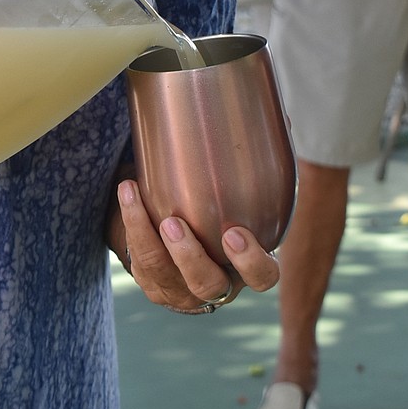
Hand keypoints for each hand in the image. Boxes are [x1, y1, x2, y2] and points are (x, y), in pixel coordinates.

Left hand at [116, 178, 279, 311]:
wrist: (181, 242)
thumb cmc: (221, 211)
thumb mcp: (241, 195)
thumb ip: (260, 162)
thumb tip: (280, 120)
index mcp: (246, 266)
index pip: (262, 276)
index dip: (250, 262)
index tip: (233, 234)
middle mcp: (216, 284)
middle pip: (207, 285)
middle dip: (189, 257)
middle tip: (174, 223)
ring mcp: (181, 288)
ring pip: (163, 273)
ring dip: (146, 236)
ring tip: (135, 196)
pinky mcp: (152, 283)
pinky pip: (138, 260)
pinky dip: (130, 224)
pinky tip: (126, 191)